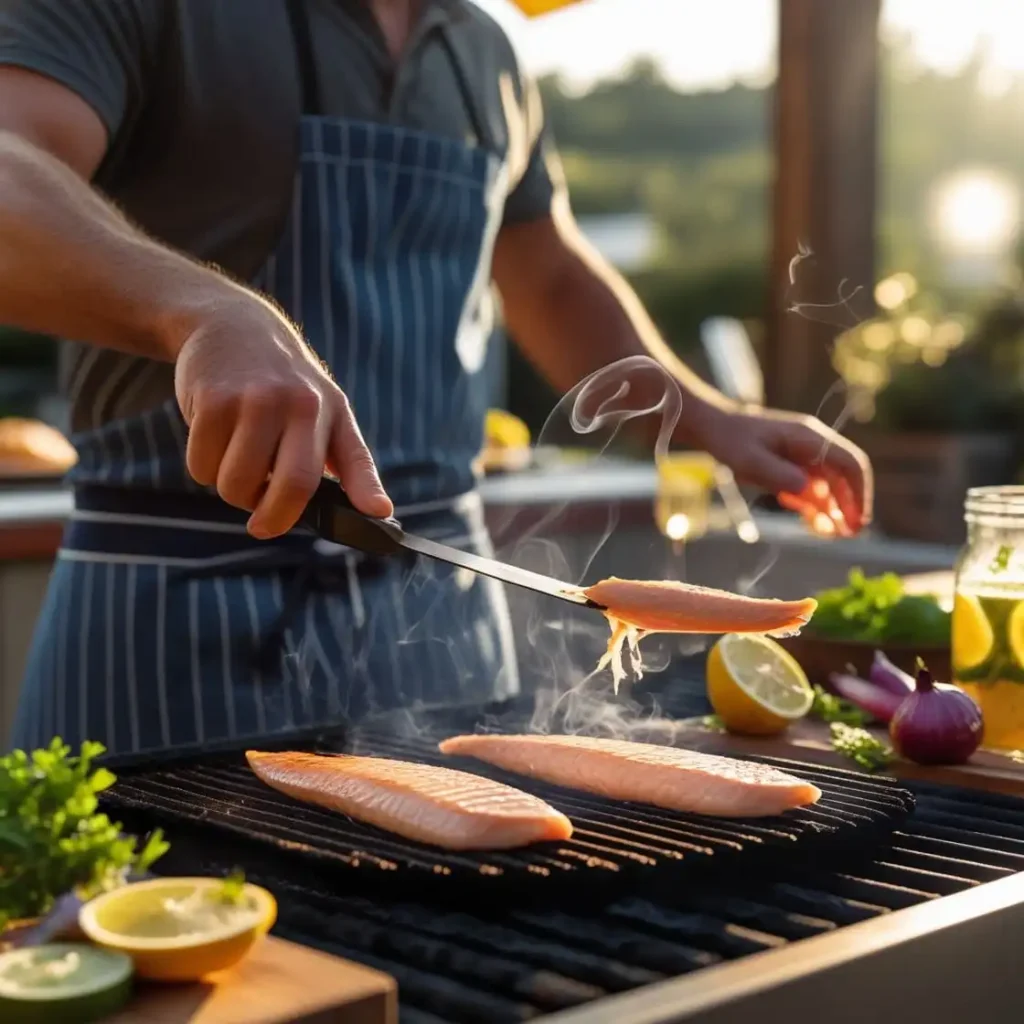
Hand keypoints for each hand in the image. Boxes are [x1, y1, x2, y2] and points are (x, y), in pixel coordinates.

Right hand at [173, 293, 391, 537]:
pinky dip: (203, 467)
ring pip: (237, 484)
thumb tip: (379, 510)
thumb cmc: (284, 384)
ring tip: (237, 465)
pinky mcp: (211, 400)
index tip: (378, 514)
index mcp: (332, 411)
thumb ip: (347, 461)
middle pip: (293, 485)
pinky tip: (213, 440)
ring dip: (231, 490)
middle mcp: (299, 404)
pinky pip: (201, 465)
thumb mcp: (326, 409)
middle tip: (262, 525)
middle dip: (274, 519)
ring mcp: (254, 400)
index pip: (355, 458)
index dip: (366, 490)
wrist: (231, 325)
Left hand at [689, 404, 872, 535]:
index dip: (858, 491)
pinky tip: (815, 525)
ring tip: (835, 535)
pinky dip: (815, 507)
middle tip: (851, 534)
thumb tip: (809, 490)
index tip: (858, 517)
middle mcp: (813, 446)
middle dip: (849, 505)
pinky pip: (811, 490)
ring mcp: (804, 457)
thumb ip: (778, 474)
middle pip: (843, 477)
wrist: (715, 429)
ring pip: (829, 486)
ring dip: (834, 510)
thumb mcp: (749, 459)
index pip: (849, 463)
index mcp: (809, 438)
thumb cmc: (732, 440)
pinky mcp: (793, 469)